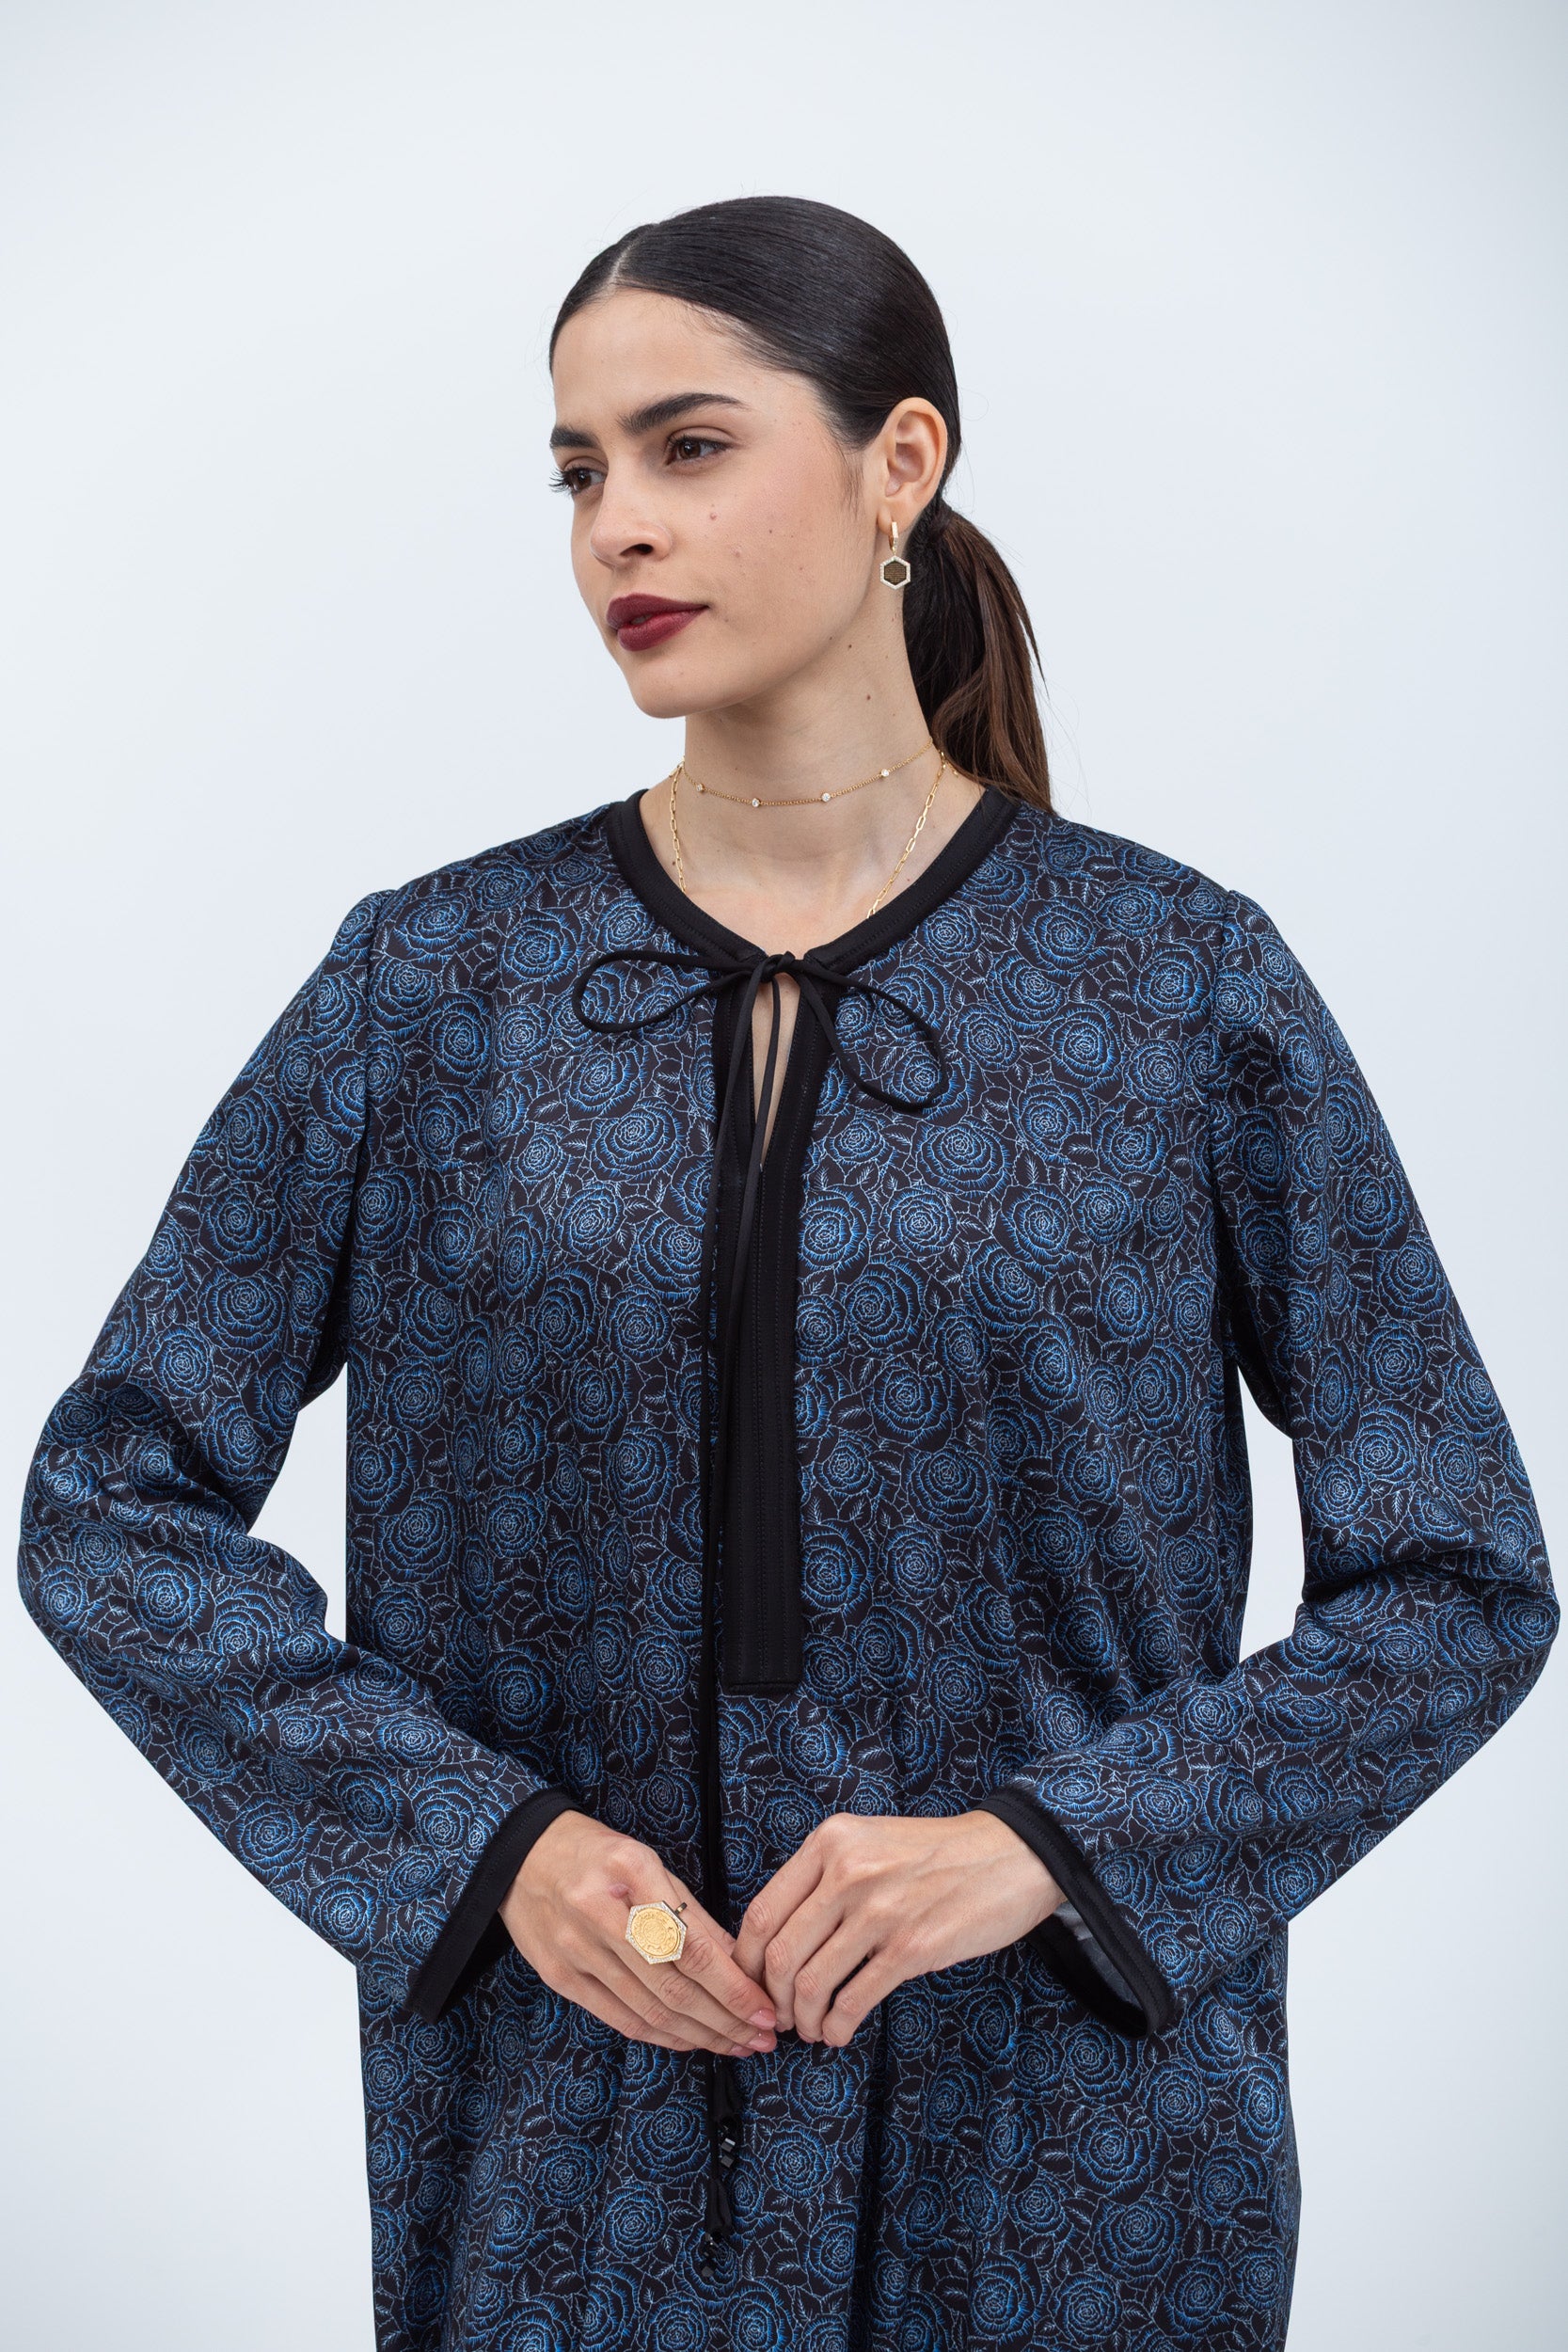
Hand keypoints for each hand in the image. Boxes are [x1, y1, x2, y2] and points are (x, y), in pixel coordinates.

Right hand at [500, 1811, 777, 2059]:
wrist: (521, 1855)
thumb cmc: (596, 1856)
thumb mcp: (649, 1864)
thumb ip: (692, 1915)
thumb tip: (740, 1964)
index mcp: (632, 1872)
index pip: (693, 1947)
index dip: (734, 1988)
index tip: (766, 2011)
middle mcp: (600, 1913)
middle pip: (674, 1986)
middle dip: (726, 2020)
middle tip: (762, 2039)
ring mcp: (575, 1949)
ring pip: (649, 2009)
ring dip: (699, 2035)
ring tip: (736, 2045)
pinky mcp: (559, 1977)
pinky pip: (618, 2018)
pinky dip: (660, 2035)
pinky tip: (690, 2040)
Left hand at [732, 1811, 1061, 2047]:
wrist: (1010, 1855)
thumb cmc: (938, 1854)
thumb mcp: (870, 1841)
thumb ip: (825, 1876)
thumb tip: (780, 1938)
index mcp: (830, 1842)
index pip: (761, 1912)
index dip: (746, 1962)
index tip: (752, 1985)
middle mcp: (847, 1871)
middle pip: (779, 1953)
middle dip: (773, 1999)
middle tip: (782, 2018)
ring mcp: (879, 1910)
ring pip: (811, 1982)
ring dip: (804, 2018)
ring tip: (812, 2029)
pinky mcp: (911, 1947)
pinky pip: (853, 1999)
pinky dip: (838, 2026)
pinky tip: (840, 2032)